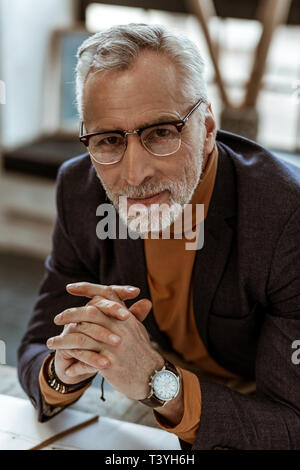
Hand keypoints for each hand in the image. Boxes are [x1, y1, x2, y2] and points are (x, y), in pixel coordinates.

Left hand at [47, 282, 163, 399]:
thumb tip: (124, 303)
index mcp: (126, 316)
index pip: (105, 294)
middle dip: (69, 314)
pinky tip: (63, 362)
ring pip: (81, 335)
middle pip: (89, 312)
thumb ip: (130, 314)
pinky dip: (71, 358)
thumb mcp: (137, 330)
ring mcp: (113, 344)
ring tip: (50, 343)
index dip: (87, 288)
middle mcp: (119, 326)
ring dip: (62, 339)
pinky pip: (83, 356)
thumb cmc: (143, 353)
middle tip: (57, 319)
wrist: (152, 377)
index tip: (70, 287)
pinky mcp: (108, 363)